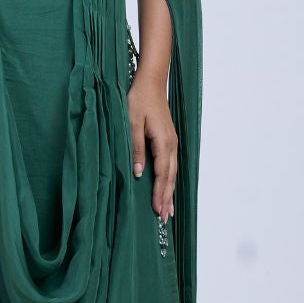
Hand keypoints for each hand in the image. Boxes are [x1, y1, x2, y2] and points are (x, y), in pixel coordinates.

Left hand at [128, 71, 176, 222]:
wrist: (151, 83)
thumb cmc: (139, 100)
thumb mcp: (131, 123)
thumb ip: (135, 148)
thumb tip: (137, 173)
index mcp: (163, 142)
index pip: (162, 174)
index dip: (160, 193)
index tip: (158, 210)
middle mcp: (171, 144)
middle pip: (171, 177)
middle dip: (167, 198)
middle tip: (164, 219)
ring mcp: (172, 142)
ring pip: (172, 173)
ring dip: (169, 192)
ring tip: (167, 211)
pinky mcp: (168, 141)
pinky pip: (170, 166)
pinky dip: (169, 180)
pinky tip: (166, 189)